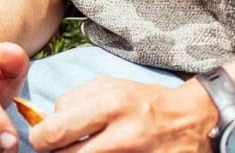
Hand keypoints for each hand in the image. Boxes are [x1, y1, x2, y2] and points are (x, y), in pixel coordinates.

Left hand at [28, 77, 214, 151]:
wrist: (194, 119)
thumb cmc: (143, 101)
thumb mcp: (108, 87)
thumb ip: (74, 101)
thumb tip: (48, 122)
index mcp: (108, 106)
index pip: (56, 130)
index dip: (40, 139)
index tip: (40, 140)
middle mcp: (123, 135)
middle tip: (53, 150)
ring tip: (76, 150)